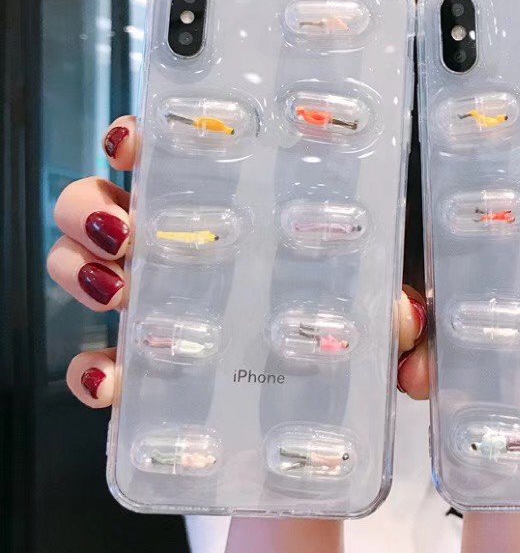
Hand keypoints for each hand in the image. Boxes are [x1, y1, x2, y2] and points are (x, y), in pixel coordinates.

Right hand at [48, 116, 427, 406]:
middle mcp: (180, 245)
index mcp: (235, 206)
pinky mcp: (144, 367)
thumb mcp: (385, 296)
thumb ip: (400, 302)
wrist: (327, 413)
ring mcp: (155, 302)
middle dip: (94, 206)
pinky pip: (94, 363)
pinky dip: (90, 371)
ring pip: (79, 264)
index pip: (170, 153)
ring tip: (120, 294)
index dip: (141, 138)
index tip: (138, 143)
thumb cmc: (361, 320)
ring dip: (80, 271)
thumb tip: (407, 320)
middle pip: (103, 201)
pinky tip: (112, 380)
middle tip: (129, 231)